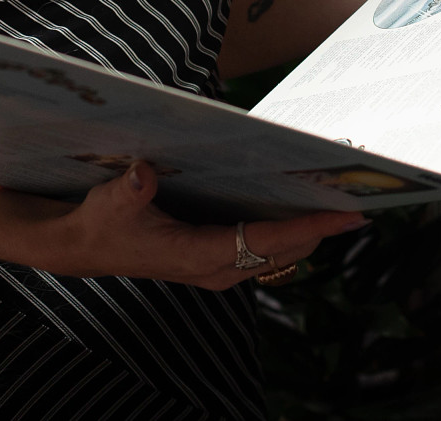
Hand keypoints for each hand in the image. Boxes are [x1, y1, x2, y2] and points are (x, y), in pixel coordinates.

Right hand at [50, 161, 364, 288]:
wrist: (79, 245)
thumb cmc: (98, 224)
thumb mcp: (108, 204)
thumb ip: (128, 191)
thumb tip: (144, 173)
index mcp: (198, 257)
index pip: (267, 243)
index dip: (310, 228)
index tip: (348, 215)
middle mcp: (216, 268)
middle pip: (285, 249)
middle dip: (321, 226)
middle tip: (361, 194)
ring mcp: (218, 265)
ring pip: (278, 250)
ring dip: (308, 227)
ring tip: (341, 194)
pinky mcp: (215, 256)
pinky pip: (264, 244)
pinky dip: (288, 226)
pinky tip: (300, 197)